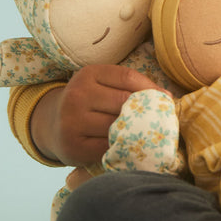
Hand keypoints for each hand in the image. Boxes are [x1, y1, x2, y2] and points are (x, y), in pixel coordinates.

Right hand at [30, 64, 165, 166]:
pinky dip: (122, 146)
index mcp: (88, 74)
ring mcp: (72, 122)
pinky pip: (107, 147)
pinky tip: (131, 145)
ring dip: (136, 130)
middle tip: (162, 119)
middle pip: (123, 102)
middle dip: (146, 111)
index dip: (151, 88)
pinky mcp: (73, 146)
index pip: (128, 77)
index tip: (166, 98)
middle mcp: (77, 95)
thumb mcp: (104, 85)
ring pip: (116, 125)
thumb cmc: (90, 102)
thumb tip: (168, 96)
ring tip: (149, 132)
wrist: (53, 124)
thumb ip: (131, 86)